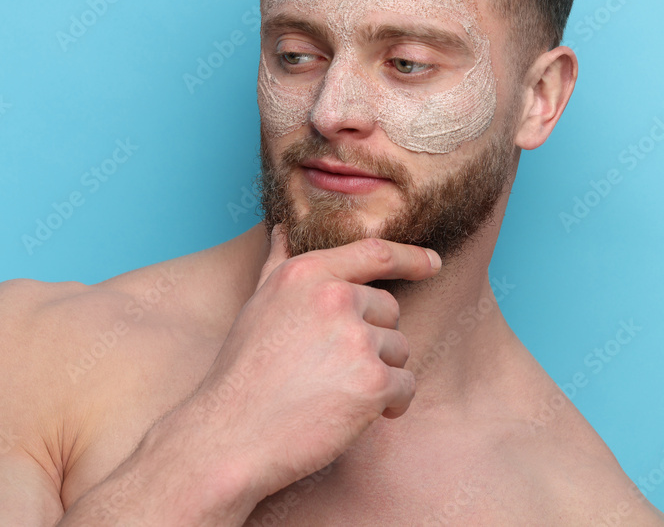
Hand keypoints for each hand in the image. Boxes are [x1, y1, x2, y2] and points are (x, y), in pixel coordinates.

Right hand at [187, 225, 440, 498]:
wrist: (230, 434)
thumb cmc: (242, 372)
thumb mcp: (257, 304)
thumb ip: (278, 263)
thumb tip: (283, 230)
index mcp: (306, 274)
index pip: (375, 252)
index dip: (410, 257)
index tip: (433, 262)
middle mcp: (334, 297)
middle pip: (389, 309)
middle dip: (373, 340)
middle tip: (332, 368)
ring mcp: (355, 339)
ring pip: (398, 350)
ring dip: (379, 374)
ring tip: (334, 393)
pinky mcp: (372, 382)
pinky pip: (405, 386)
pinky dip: (389, 405)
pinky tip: (352, 416)